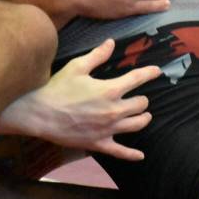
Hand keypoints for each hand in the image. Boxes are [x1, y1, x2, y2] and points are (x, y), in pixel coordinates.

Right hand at [0, 39, 161, 159]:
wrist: (41, 114)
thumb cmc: (58, 88)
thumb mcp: (77, 66)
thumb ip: (98, 55)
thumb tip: (112, 42)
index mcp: (110, 90)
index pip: (137, 79)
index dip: (149, 73)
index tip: (157, 71)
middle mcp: (114, 110)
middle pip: (141, 105)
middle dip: (142, 99)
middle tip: (140, 97)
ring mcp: (108, 129)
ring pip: (136, 125)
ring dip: (143, 119)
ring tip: (144, 115)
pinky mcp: (99, 143)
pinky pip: (120, 152)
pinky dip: (132, 154)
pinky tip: (140, 155)